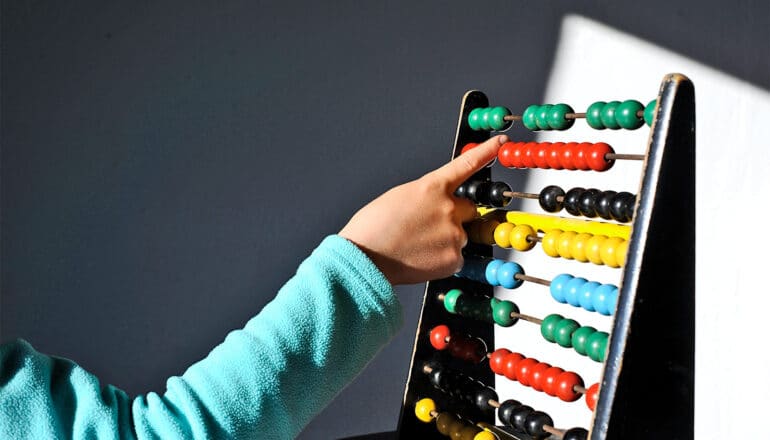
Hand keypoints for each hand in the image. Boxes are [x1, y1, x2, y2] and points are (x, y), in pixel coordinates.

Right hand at [339, 135, 507, 284]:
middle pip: (467, 209)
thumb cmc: (373, 228)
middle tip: (428, 228)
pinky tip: (421, 258)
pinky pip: (456, 256)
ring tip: (417, 246)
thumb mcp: (399, 197)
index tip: (501, 143)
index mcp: (431, 187)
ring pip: (460, 235)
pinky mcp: (455, 259)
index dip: (486, 151)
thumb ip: (426, 197)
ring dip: (445, 240)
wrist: (364, 259)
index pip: (466, 165)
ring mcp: (454, 234)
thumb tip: (438, 205)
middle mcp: (448, 208)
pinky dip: (442, 258)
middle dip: (454, 217)